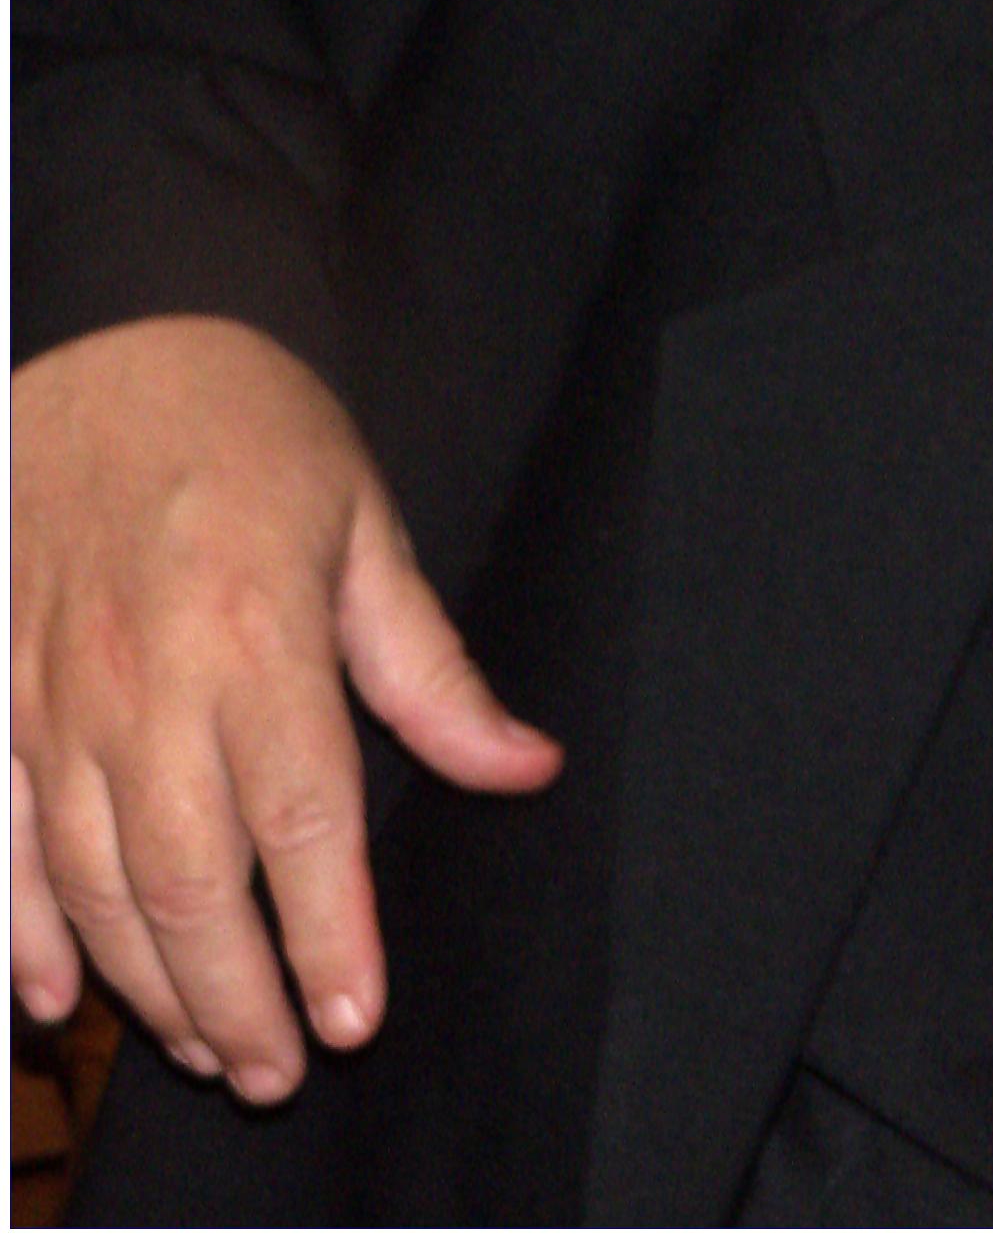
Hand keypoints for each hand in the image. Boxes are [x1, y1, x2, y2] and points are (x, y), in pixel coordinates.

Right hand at [11, 317, 561, 1101]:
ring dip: (147, 983)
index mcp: (257, 641)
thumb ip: (433, 673)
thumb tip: (526, 766)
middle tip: (284, 1070)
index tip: (359, 1017)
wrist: (114, 339)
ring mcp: (48, 694)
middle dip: (237, 996)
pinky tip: (62, 996)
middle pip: (186, 882)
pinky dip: (23, 929)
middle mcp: (143, 683)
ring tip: (208, 1047)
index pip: (303, 827)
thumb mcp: (370, 532)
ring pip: (90, 880)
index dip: (330, 938)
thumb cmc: (257, 433)